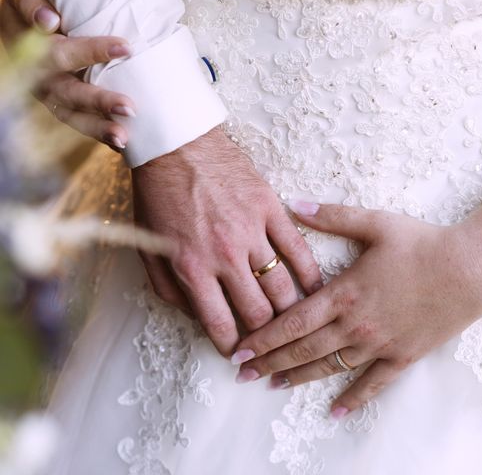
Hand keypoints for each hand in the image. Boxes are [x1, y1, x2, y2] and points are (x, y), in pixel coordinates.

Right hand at [0, 0, 135, 148]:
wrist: (26, 28)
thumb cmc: (35, 8)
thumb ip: (33, 6)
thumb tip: (49, 23)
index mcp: (31, 49)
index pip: (61, 52)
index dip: (91, 51)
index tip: (125, 48)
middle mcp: (40, 78)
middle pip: (70, 92)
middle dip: (100, 101)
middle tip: (129, 108)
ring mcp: (51, 97)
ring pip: (73, 116)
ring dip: (98, 127)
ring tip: (123, 137)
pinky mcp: (62, 108)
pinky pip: (80, 124)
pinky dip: (99, 135)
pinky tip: (121, 145)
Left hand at [132, 128, 323, 356]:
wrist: (177, 145)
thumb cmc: (159, 195)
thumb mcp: (148, 247)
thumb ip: (170, 289)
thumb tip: (196, 317)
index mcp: (191, 266)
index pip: (220, 324)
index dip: (232, 347)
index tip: (239, 354)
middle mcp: (224, 255)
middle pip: (257, 312)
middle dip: (264, 335)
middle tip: (269, 342)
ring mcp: (251, 231)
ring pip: (281, 286)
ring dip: (290, 311)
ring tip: (293, 322)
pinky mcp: (270, 210)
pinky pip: (297, 249)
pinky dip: (309, 274)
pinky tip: (315, 290)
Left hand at [232, 201, 481, 417]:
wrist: (471, 269)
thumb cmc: (423, 243)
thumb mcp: (375, 222)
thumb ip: (331, 216)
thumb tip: (292, 204)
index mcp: (345, 292)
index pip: (293, 321)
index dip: (263, 338)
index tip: (239, 351)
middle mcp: (356, 324)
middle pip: (303, 349)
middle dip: (270, 363)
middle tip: (243, 375)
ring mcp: (379, 343)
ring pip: (330, 367)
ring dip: (299, 378)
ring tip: (274, 387)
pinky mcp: (403, 355)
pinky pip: (374, 383)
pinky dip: (355, 398)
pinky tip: (337, 411)